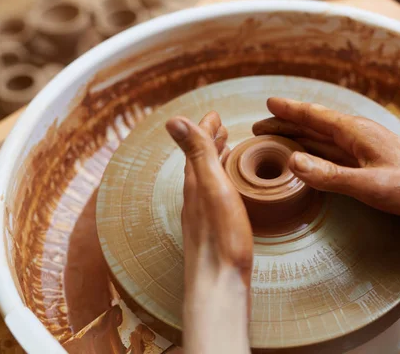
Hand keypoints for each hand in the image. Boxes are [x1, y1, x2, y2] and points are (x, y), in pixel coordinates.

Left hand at [166, 112, 251, 353]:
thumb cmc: (221, 238)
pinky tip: (226, 192)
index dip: (204, 129)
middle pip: (199, 162)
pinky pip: (213, 196)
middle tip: (220, 128)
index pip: (196, 147)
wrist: (218, 284)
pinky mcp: (211, 231)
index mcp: (195, 184)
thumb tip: (173, 120)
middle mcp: (194, 198)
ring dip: (214, 161)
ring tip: (225, 152)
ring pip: (206, 179)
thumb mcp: (212, 187)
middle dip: (208, 142)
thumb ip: (197, 154)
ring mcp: (201, 216)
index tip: (214, 115)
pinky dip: (220, 182)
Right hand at [253, 98, 399, 229]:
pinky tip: (311, 161)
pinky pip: (336, 157)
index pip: (315, 117)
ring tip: (278, 142)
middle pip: (315, 127)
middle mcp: (359, 137)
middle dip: (288, 126)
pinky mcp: (372, 167)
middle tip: (261, 127)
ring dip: (300, 141)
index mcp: (357, 133)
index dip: (290, 110)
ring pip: (324, 142)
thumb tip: (293, 161)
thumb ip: (331, 175)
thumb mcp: (370, 184)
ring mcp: (366, 152)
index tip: (269, 104)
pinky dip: (317, 156)